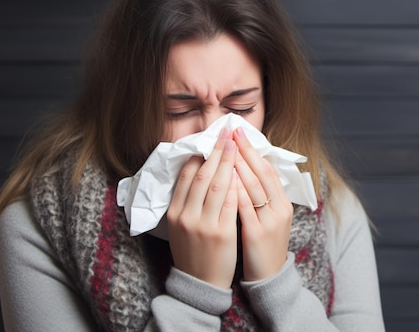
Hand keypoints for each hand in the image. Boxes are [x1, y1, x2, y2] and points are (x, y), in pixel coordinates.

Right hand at [166, 128, 237, 288]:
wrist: (200, 283)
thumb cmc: (192, 250)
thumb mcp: (180, 226)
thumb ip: (186, 201)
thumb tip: (196, 171)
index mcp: (175, 212)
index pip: (187, 176)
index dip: (199, 155)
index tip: (209, 140)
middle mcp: (187, 216)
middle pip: (203, 176)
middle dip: (216, 152)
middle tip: (226, 134)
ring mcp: (204, 225)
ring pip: (218, 186)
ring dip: (228, 162)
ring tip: (236, 146)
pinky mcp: (222, 234)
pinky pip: (231, 204)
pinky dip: (237, 186)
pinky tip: (242, 172)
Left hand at [233, 127, 293, 281]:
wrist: (268, 276)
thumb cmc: (263, 245)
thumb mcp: (269, 217)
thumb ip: (260, 196)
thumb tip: (243, 169)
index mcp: (283, 203)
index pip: (268, 169)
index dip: (253, 150)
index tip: (239, 133)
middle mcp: (280, 209)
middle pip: (262, 173)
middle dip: (245, 151)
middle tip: (231, 133)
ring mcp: (270, 221)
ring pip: (254, 188)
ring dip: (239, 166)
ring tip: (226, 149)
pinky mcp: (257, 234)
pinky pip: (244, 208)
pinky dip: (234, 191)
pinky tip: (224, 179)